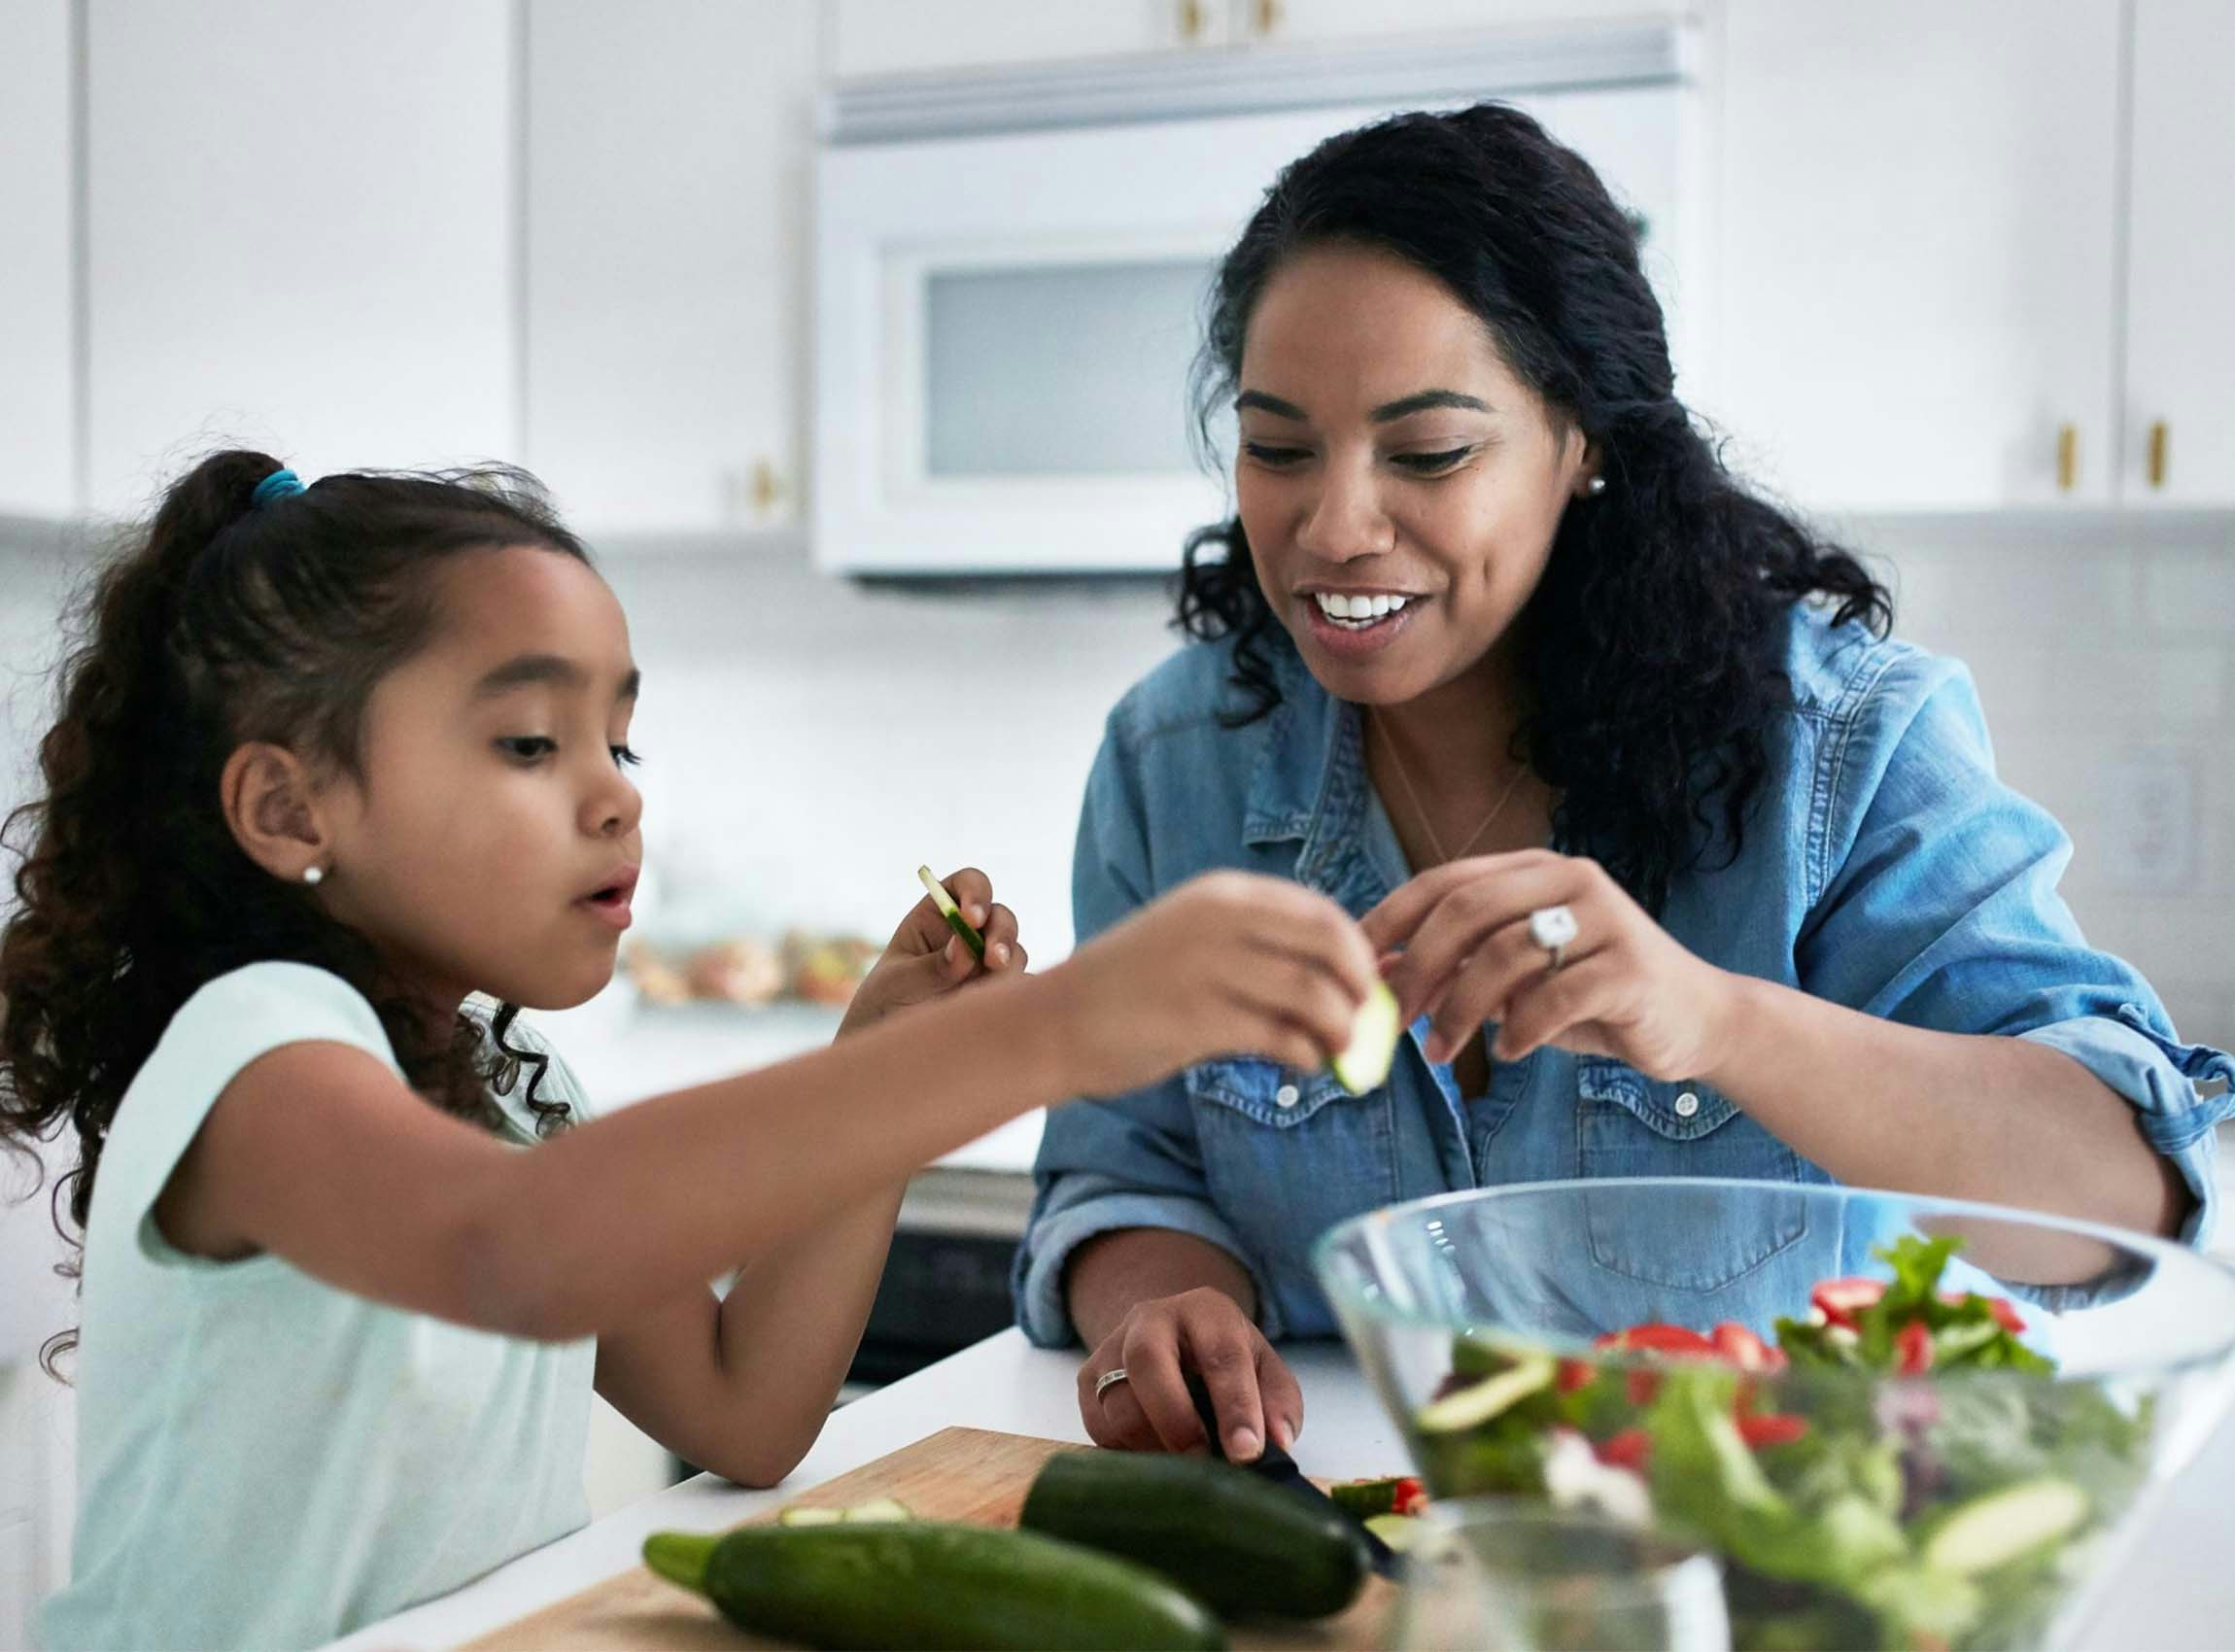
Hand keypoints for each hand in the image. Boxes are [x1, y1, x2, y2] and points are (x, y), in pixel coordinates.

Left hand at [837, 865, 1025, 1037]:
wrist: (892, 1043)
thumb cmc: (886, 1000)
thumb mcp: (898, 983)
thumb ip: (931, 966)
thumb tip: (965, 948)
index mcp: (939, 914)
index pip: (968, 884)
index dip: (976, 893)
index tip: (972, 918)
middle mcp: (969, 932)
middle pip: (1001, 916)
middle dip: (1001, 935)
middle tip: (993, 960)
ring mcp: (987, 962)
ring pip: (1015, 952)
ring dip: (1007, 967)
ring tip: (980, 994)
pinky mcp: (998, 991)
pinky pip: (1019, 987)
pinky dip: (1011, 996)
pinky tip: (989, 1011)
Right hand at [1047, 871, 1379, 1097]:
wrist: (1056, 1021)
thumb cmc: (1131, 986)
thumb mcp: (1192, 940)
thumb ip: (1255, 946)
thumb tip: (1336, 977)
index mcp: (1223, 895)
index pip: (1320, 911)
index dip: (1356, 950)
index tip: (1365, 984)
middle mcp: (1220, 920)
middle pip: (1329, 944)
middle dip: (1360, 986)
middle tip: (1365, 1019)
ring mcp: (1208, 967)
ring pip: (1313, 994)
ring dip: (1341, 1029)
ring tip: (1338, 1051)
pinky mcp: (1198, 1019)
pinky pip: (1281, 1037)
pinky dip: (1307, 1054)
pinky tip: (1304, 1064)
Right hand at [1077, 1286, 1302, 1461]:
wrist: (1173, 1336)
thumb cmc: (1225, 1360)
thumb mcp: (1264, 1370)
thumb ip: (1278, 1403)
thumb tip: (1277, 1443)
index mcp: (1206, 1310)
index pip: (1222, 1354)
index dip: (1236, 1407)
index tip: (1247, 1453)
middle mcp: (1152, 1318)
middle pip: (1147, 1361)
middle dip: (1176, 1420)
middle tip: (1201, 1461)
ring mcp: (1112, 1345)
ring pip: (1117, 1401)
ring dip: (1150, 1444)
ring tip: (1182, 1466)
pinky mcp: (1087, 1377)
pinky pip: (1097, 1425)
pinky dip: (1126, 1451)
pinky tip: (1153, 1454)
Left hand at [1362, 848, 1738, 1079]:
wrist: (1694, 1020)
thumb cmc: (1590, 998)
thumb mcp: (1515, 980)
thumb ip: (1457, 968)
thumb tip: (1377, 975)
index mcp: (1535, 870)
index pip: (1446, 881)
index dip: (1393, 919)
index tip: (1355, 963)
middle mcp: (1570, 880)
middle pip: (1467, 911)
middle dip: (1417, 968)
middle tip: (1391, 1019)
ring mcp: (1606, 919)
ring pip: (1504, 956)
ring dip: (1458, 1011)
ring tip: (1440, 1052)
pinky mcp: (1631, 967)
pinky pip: (1553, 999)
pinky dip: (1518, 1030)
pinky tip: (1506, 1051)